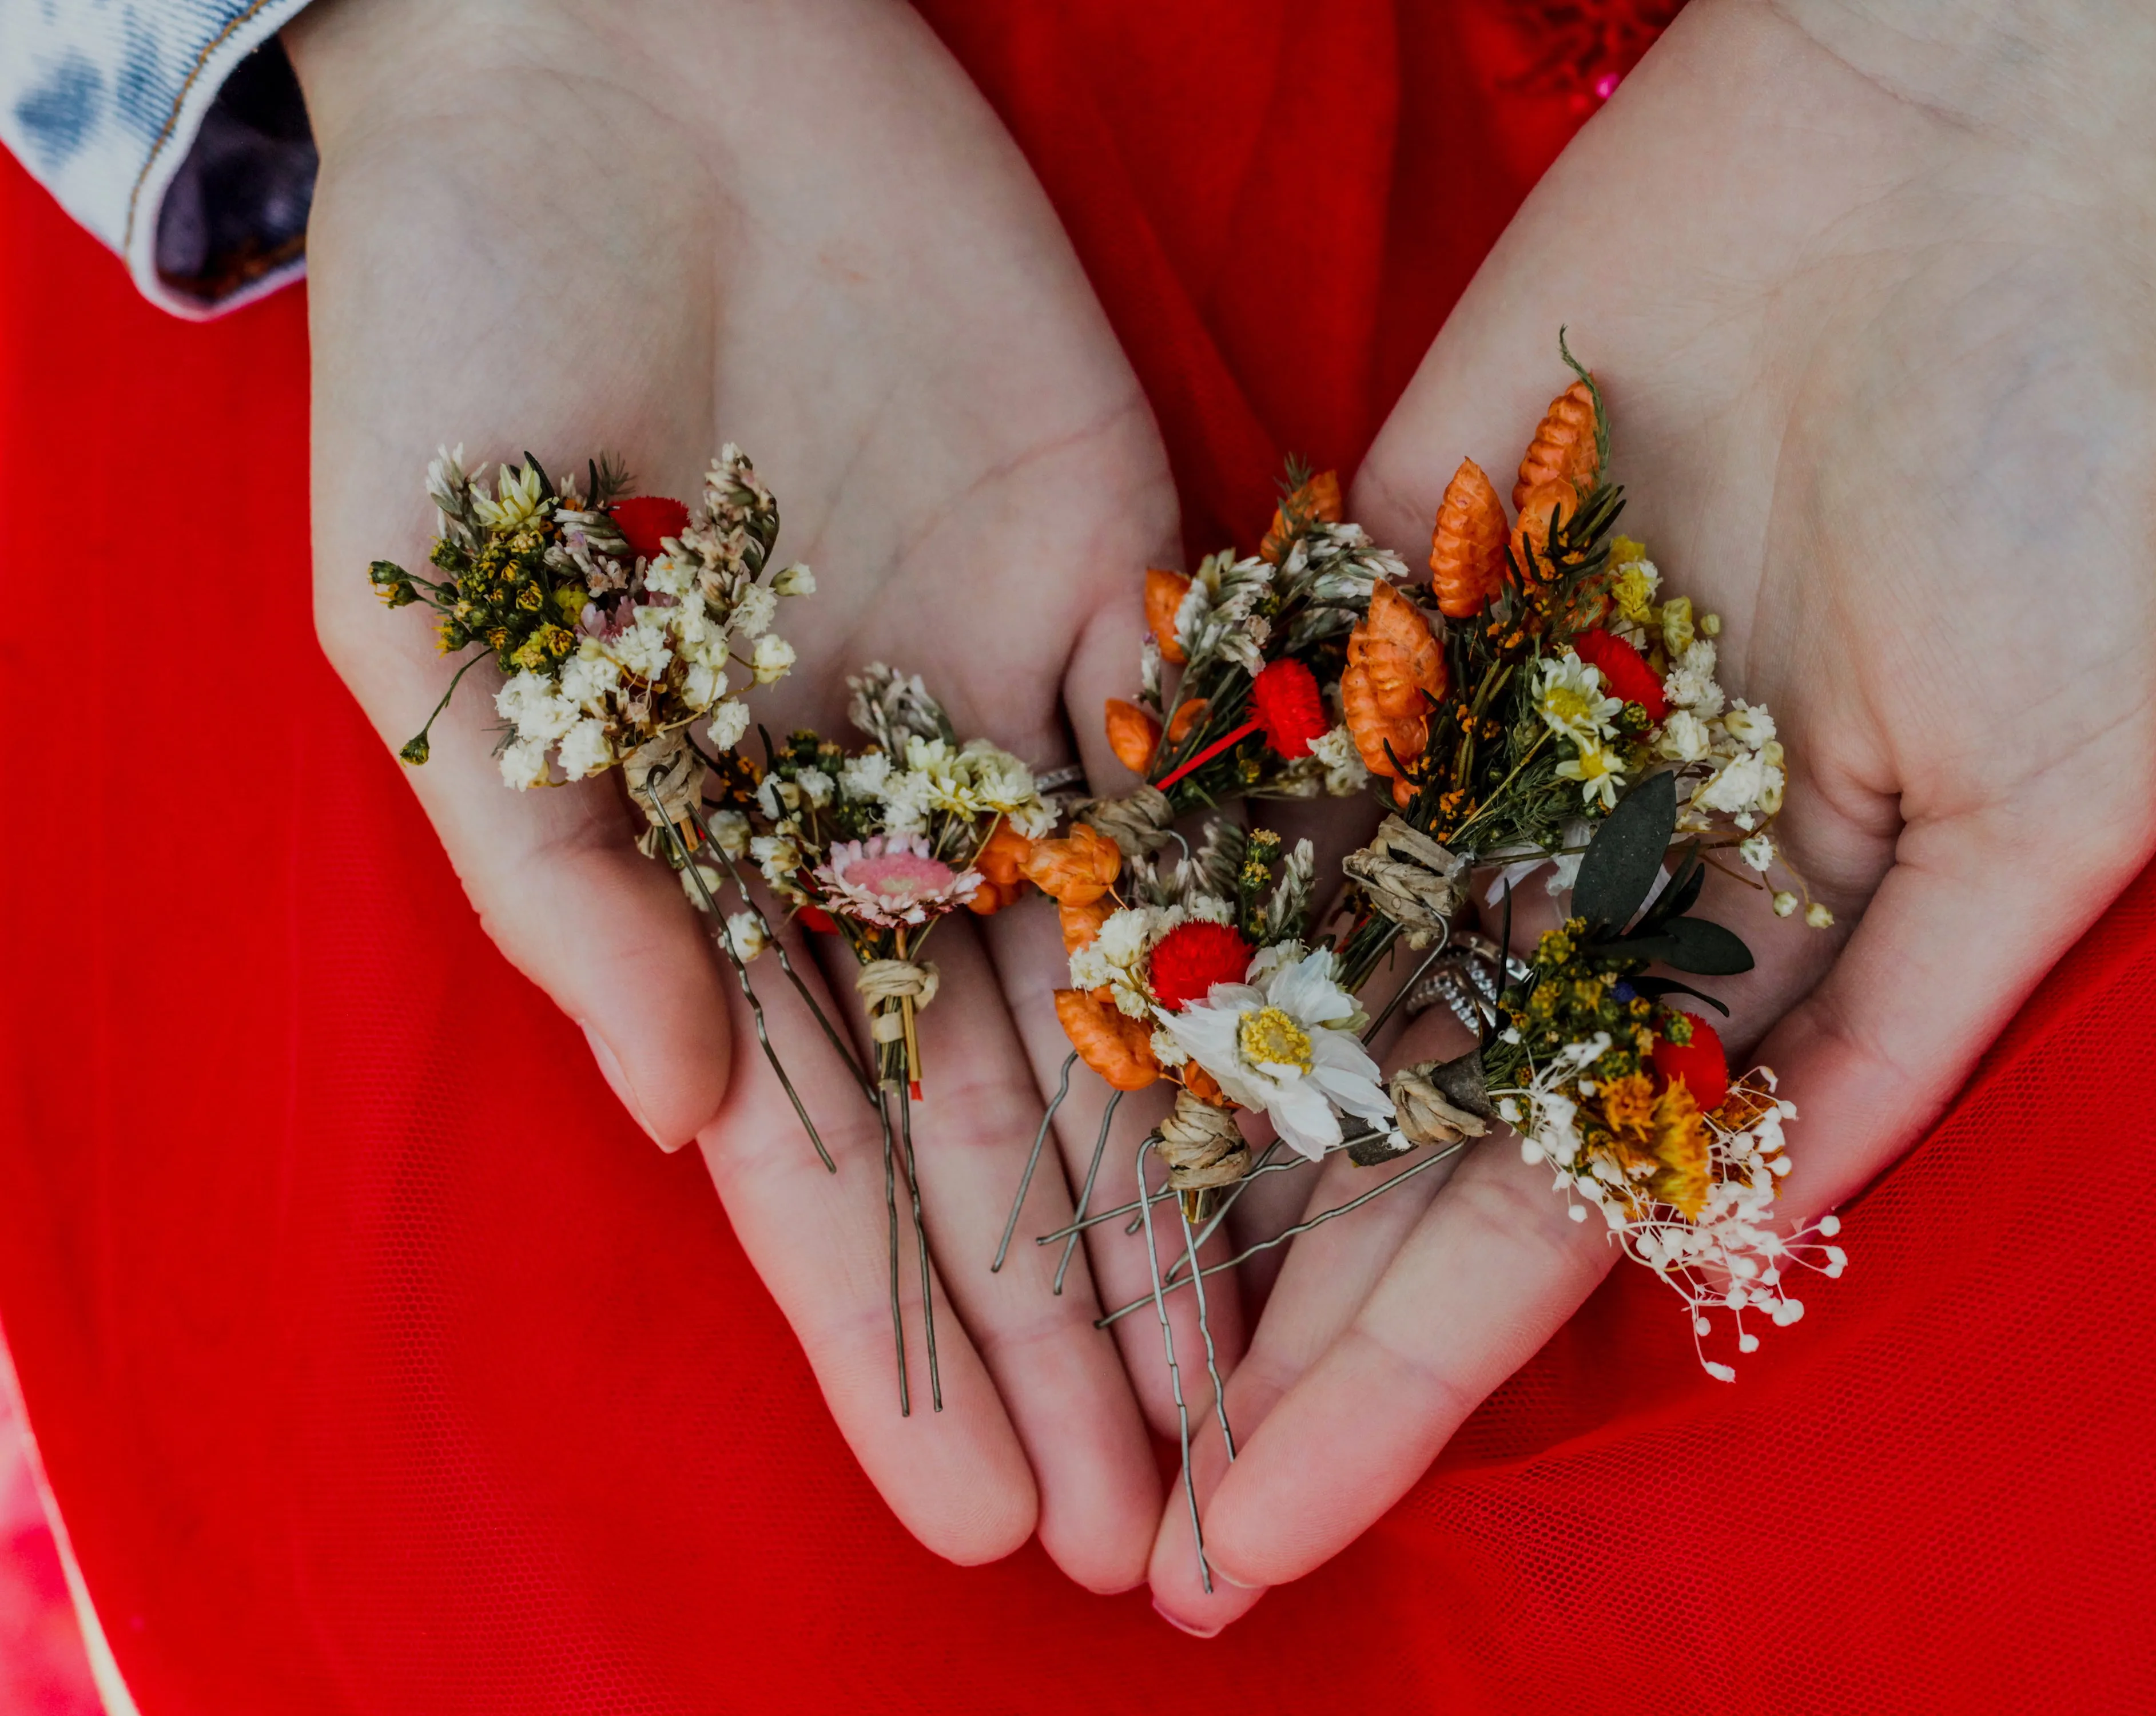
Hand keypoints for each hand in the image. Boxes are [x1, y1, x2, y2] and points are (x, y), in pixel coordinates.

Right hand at [292, 0, 1220, 1589]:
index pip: (826, 1163)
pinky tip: (1358, 1113)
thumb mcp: (446, 633)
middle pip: (1008, 1129)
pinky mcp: (1127, 592)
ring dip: (1196, 1212)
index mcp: (709, 869)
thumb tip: (690, 1111)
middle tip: (1170, 1530)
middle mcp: (883, 830)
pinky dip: (1289, 949)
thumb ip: (561, 878)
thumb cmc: (466, 348)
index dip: (906, 1342)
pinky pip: (1232, 803)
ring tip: (1265, 1402)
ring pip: (1138, 1013)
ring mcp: (1017, 724)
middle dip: (1080, 1332)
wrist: (616, 74)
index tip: (987, 1510)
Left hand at [1150, 0, 2155, 1626]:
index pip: (1540, 1211)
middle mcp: (1569, 883)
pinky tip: (1029, 1049)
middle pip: (1385, 1147)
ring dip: (1178, 1170)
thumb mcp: (2046, 798)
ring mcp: (1452, 753)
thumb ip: (1899, 1022)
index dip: (1411, 1374)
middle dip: (1269, 1333)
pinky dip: (1140, 903)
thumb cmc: (2047, 477)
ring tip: (1053, 1335)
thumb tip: (1743, 1228)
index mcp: (1726, 955)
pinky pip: (1235, 775)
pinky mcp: (1365, 609)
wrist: (1929, 176)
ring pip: (1286, 993)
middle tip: (1144, 1520)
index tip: (1285, 1523)